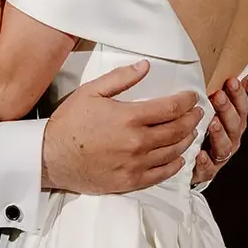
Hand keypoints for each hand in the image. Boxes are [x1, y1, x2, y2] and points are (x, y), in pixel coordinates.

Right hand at [42, 60, 202, 193]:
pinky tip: (178, 158)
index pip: (171, 108)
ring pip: (173, 152)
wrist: (50, 157)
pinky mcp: (130, 181)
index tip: (192, 97)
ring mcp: (135, 164)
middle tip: (198, 113)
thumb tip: (146, 66)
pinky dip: (175, 165)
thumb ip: (121, 78)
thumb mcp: (91, 92)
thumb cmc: (69, 123)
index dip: (187, 101)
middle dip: (192, 119)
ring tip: (191, 132)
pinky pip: (161, 174)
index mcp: (129, 117)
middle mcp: (137, 142)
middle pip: (177, 130)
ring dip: (186, 140)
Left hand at [192, 69, 247, 183]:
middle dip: (227, 109)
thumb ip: (238, 92)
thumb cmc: (213, 134)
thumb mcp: (226, 110)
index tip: (231, 81)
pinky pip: (208, 167)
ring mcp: (220, 155)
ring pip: (224, 145)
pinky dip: (205, 161)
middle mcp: (231, 139)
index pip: (242, 106)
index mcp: (236, 123)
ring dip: (219, 133)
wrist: (201, 165)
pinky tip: (200, 154)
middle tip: (218, 96)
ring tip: (212, 123)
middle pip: (234, 124)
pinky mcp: (208, 170)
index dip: (239, 94)